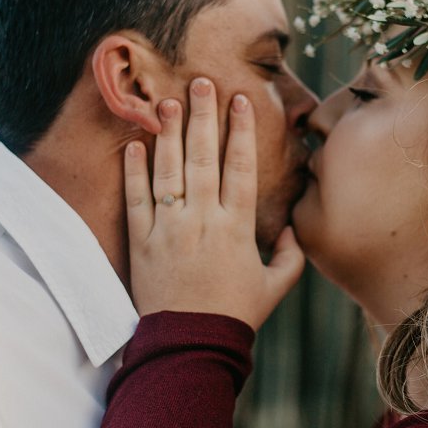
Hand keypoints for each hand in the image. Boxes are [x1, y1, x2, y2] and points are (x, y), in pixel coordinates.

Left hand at [124, 77, 304, 329]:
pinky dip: (133, 170)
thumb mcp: (275, 287)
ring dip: (169, 133)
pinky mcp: (141, 242)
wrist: (191, 345)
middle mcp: (203, 220)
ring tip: (168, 101)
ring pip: (168, 170)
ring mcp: (169, 229)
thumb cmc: (236, 316)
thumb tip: (294, 229)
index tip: (241, 100)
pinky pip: (136, 199)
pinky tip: (134, 143)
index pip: (241, 167)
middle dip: (204, 116)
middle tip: (202, 82)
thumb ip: (290, 255)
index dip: (241, 131)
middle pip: (203, 157)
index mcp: (237, 227)